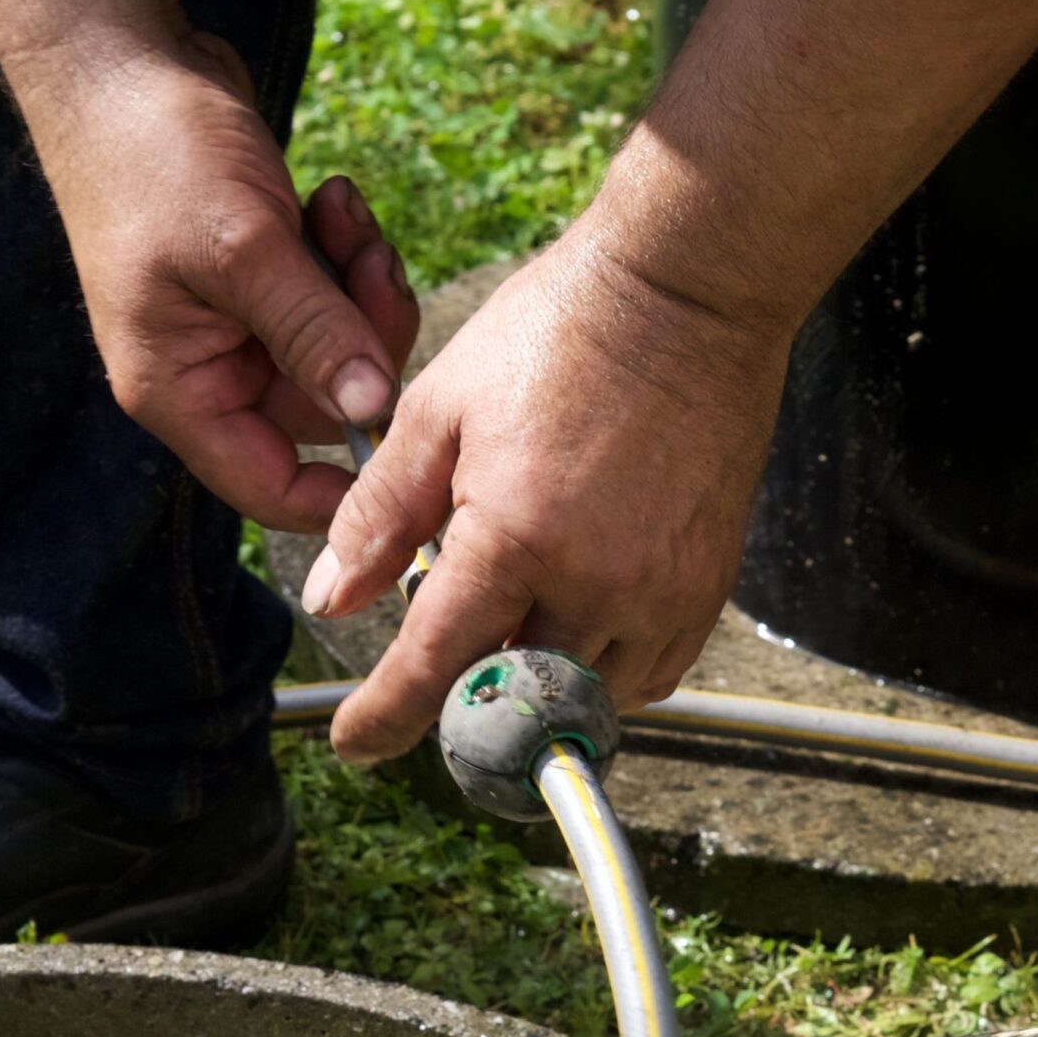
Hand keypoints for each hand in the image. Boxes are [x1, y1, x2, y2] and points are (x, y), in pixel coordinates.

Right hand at [13, 33, 419, 530]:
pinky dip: (349, 255)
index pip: (271, 489)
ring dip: (363, 287)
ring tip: (344, 212)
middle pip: (324, 412)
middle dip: (365, 343)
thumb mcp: (243, 247)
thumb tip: (373, 411)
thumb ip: (314, 334)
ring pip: (341, 352)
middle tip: (373, 265)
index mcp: (181, 391)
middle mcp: (209, 372)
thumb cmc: (153, 151)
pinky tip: (332, 199)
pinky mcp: (266, 281)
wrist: (118, 55)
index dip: (343, 494)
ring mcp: (239, 327)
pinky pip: (335, 301)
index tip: (407, 450)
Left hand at [304, 228, 791, 762]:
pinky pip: (649, 675)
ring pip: (585, 699)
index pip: (434, 665)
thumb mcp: (438, 411)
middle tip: (444, 663)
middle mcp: (595, 583)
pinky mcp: (707, 589)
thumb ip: (377, 515)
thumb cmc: (557, 334)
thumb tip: (331, 599)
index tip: (355, 744)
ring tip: (515, 626)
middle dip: (469, 697)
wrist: (687, 293)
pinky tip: (577, 626)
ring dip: (539, 687)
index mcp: (515, 536)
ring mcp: (660, 593)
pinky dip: (603, 673)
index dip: (385, 718)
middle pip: (514, 698)